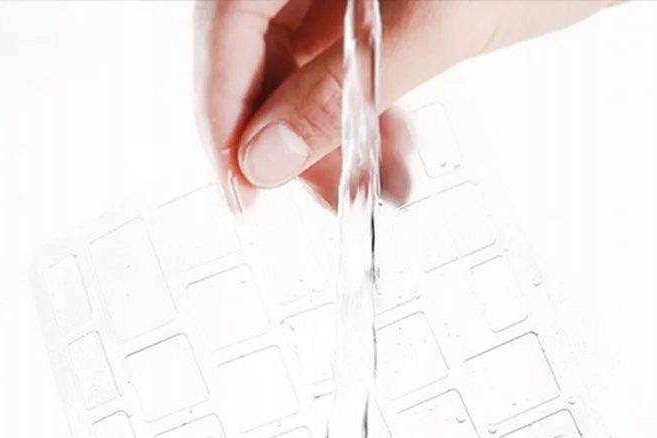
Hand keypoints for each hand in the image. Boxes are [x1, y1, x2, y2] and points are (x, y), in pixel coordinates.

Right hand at [193, 0, 617, 206]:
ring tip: (374, 186)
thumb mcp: (433, 28)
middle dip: (283, 138)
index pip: (227, 21)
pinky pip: (340, 71)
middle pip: (255, 54)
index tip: (240, 188)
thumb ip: (338, 93)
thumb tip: (265, 160)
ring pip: (297, 73)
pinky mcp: (371, 9)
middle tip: (319, 199)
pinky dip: (360, 122)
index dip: (222, 112)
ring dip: (328, 142)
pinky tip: (390, 158)